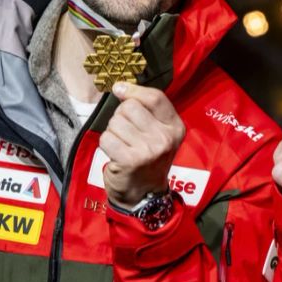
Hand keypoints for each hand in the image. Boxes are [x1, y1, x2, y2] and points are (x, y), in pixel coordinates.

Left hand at [99, 82, 184, 208]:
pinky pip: (107, 138)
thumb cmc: (147, 158)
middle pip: (130, 107)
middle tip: (127, 134)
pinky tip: (115, 154)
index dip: (133, 90)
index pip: (155, 97)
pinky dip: (106, 145)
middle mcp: (165, 138)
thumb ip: (145, 109)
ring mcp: (149, 149)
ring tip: (122, 145)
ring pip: (116, 122)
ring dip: (113, 132)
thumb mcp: (157, 132)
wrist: (143, 194)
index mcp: (175, 127)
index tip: (119, 90)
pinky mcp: (130, 160)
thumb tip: (120, 87)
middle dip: (121, 117)